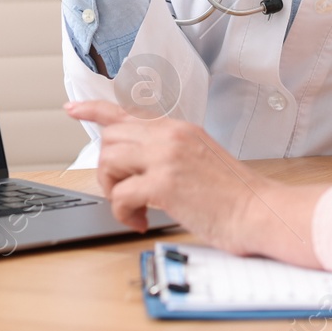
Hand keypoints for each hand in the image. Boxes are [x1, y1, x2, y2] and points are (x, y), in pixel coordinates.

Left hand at [64, 101, 324, 265]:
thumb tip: (137, 165)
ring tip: (134, 207)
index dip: (93, 109)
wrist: (259, 211)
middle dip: (108, 169)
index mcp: (179, 129)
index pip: (126, 112)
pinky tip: (141, 221)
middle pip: (111, 139)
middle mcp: (170, 137)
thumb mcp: (201, 159)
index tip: (73, 109)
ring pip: (110, 162)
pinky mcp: (164, 184)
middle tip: (123, 192)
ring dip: (113, 190)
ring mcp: (166, 158)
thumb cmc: (234, 194)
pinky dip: (124, 214)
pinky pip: (120, 195)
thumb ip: (170, 153)